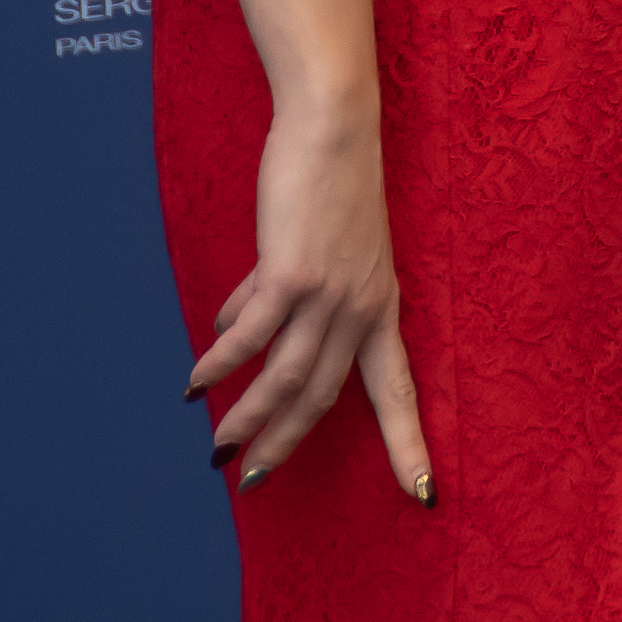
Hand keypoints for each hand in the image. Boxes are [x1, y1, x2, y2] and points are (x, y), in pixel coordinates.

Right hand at [186, 98, 431, 502]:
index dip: (409, 444)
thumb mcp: (323, 247)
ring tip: (217, 448)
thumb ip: (284, 292)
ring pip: (288, 377)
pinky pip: (253, 335)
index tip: (423, 495)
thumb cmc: (329, 179)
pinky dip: (223, 363)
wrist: (334, 125)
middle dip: (288, 442)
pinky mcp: (293, 273)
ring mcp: (329, 293)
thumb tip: (231, 328)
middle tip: (253, 479)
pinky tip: (198, 382)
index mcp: (381, 306)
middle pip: (326, 397)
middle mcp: (361, 308)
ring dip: (249, 417)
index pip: (399, 389)